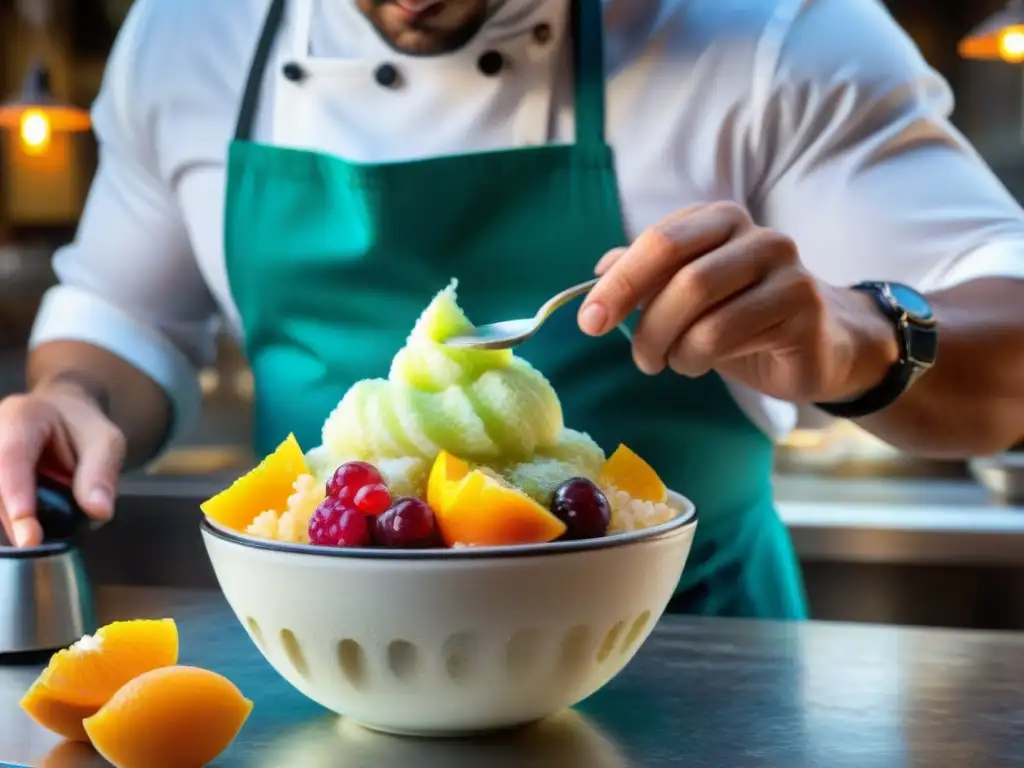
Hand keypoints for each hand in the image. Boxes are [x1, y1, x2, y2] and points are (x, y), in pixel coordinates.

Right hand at [0, 384, 124, 546]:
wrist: (61, 419)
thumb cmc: (82, 429)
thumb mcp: (105, 442)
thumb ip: (101, 473)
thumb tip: (99, 512)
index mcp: (22, 417)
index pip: (12, 454)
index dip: (17, 494)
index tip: (29, 532)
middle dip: (11, 517)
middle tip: (33, 542)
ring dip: (11, 521)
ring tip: (36, 533)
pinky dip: (12, 520)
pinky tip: (28, 527)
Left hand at [577, 202, 898, 402]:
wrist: (820, 344)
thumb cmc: (742, 317)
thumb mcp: (687, 295)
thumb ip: (648, 276)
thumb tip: (600, 269)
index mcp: (720, 220)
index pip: (659, 241)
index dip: (620, 282)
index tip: (589, 321)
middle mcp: (755, 235)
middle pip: (681, 274)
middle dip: (645, 322)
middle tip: (639, 357)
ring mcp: (785, 268)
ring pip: (703, 310)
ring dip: (672, 346)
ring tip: (669, 362)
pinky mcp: (803, 307)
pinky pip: (727, 335)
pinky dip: (698, 358)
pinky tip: (699, 365)